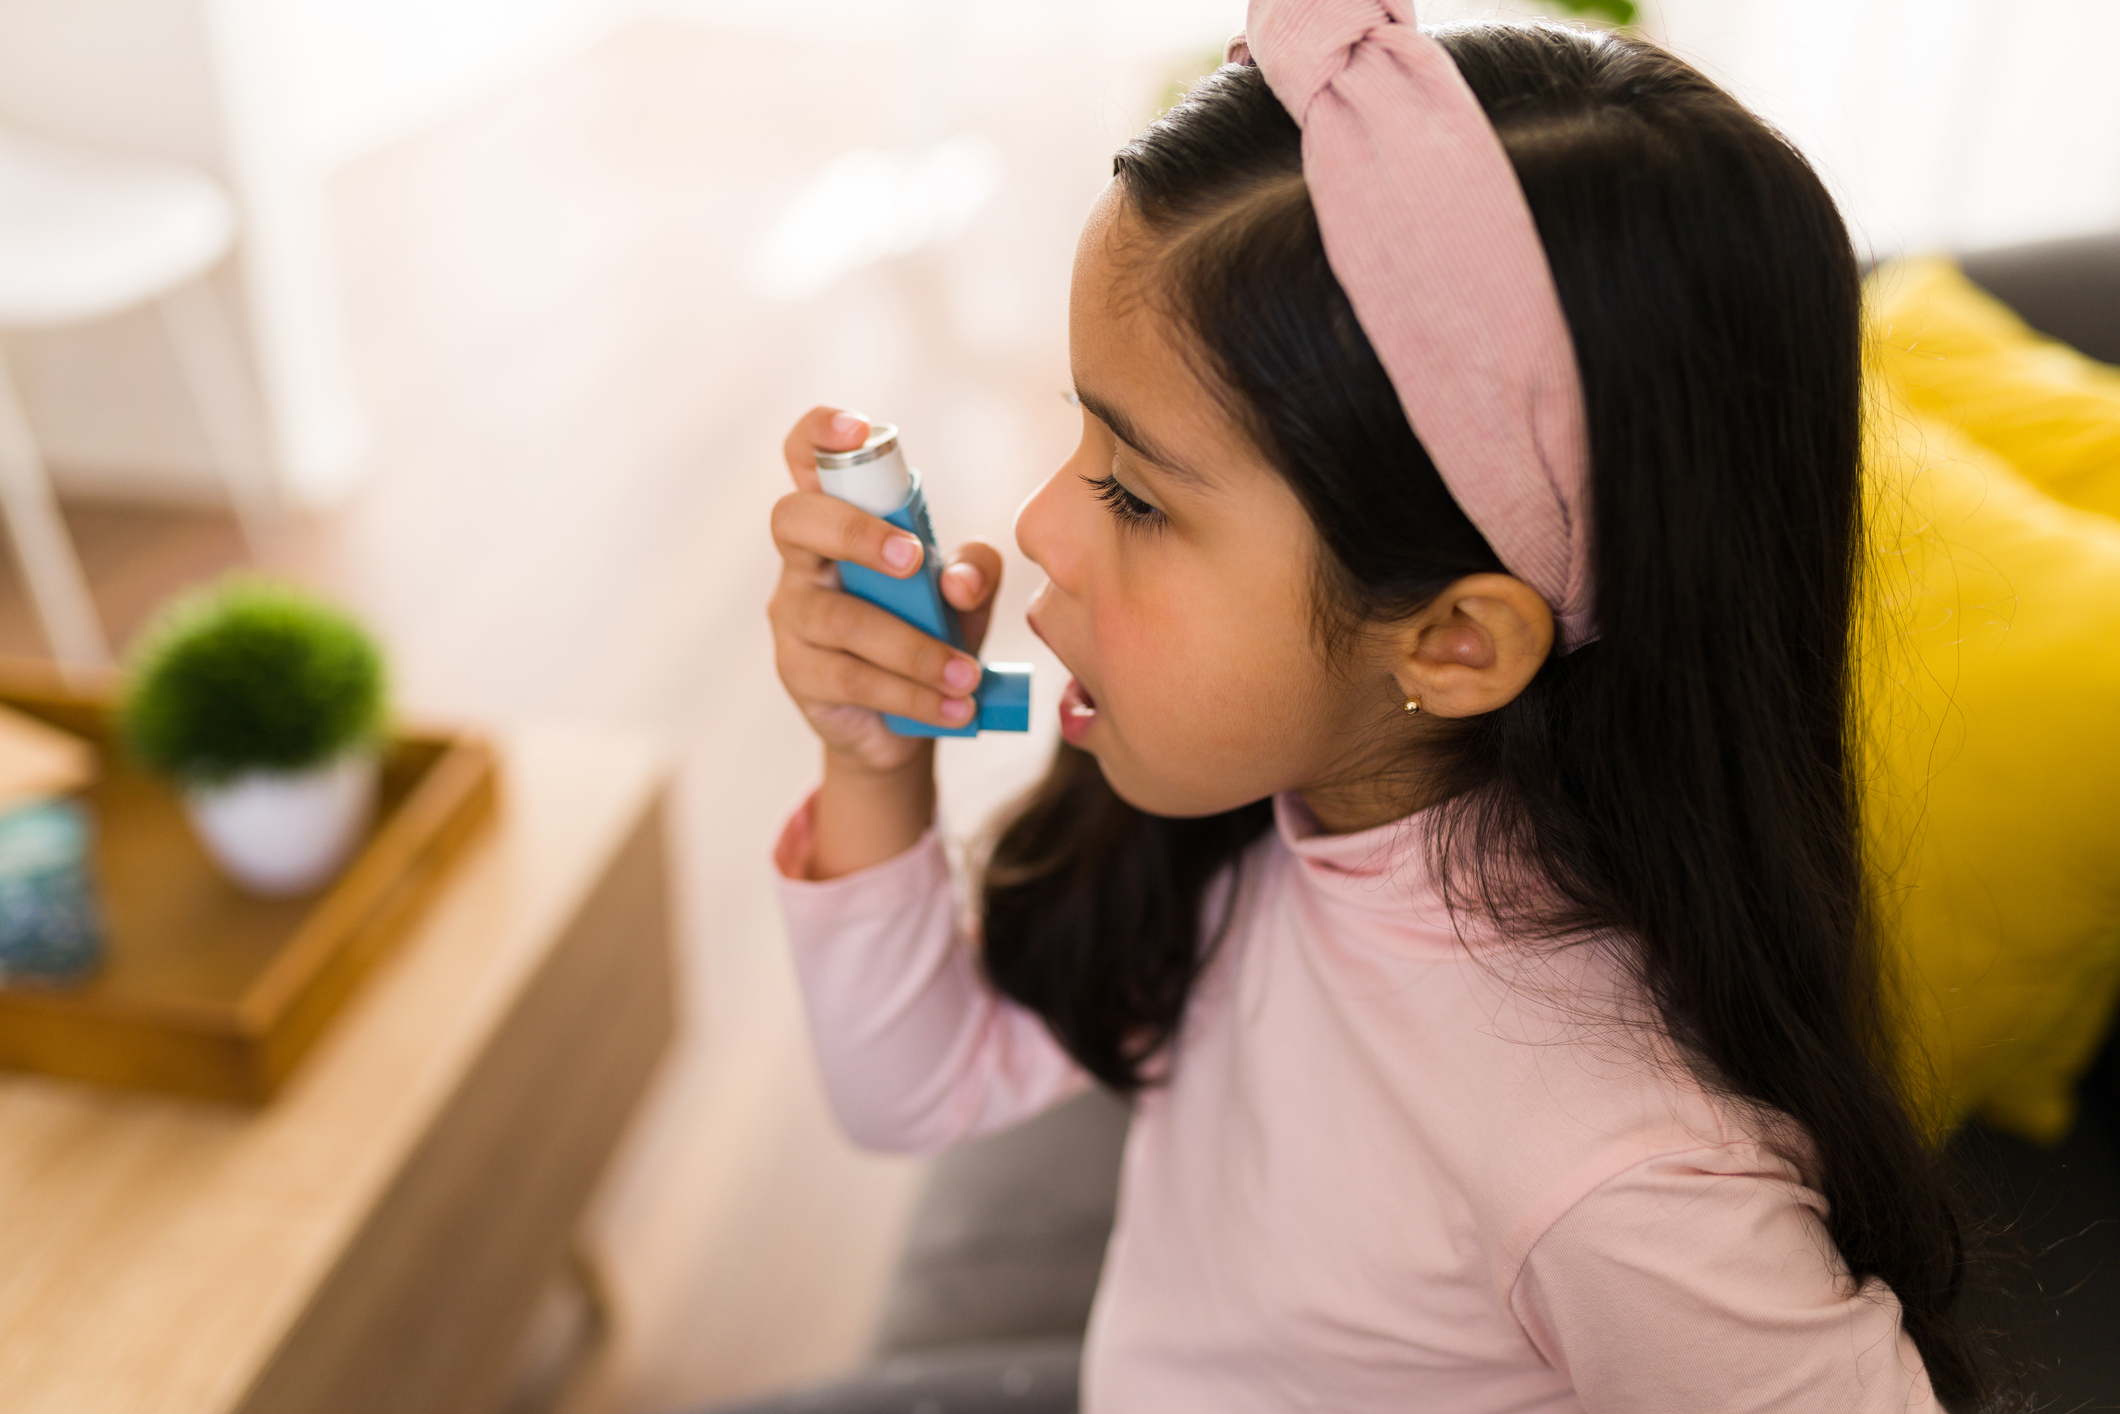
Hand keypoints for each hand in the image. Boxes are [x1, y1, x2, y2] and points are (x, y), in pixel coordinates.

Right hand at [769, 406, 1005, 775]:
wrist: (905, 722)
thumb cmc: (928, 633)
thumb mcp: (962, 597)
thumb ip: (973, 571)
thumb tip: (957, 582)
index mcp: (837, 521)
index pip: (805, 459)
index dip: (819, 433)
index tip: (858, 430)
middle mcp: (803, 560)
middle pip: (795, 521)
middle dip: (855, 533)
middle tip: (912, 560)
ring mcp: (792, 616)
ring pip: (841, 618)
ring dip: (915, 649)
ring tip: (969, 678)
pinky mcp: (798, 672)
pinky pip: (852, 678)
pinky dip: (914, 695)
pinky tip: (955, 709)